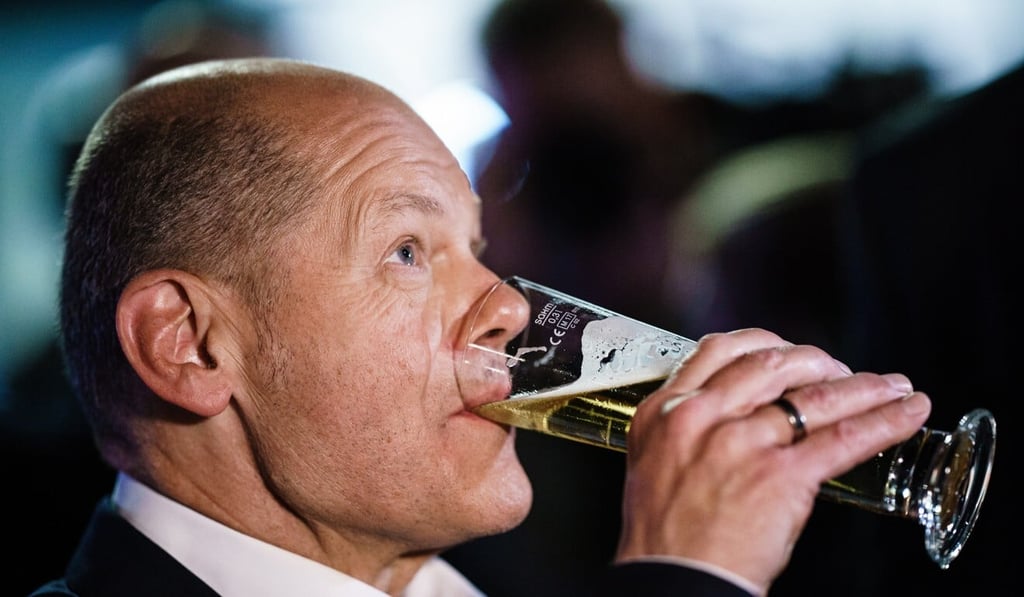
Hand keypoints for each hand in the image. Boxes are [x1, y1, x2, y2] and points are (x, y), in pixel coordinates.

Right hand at [614, 328, 930, 592]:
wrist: (674, 581)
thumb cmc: (664, 536)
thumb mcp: (656, 462)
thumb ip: (690, 429)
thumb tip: (739, 415)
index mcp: (665, 410)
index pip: (719, 351)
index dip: (764, 344)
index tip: (787, 352)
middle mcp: (701, 417)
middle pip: (771, 363)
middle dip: (816, 361)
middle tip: (838, 372)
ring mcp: (742, 444)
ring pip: (816, 396)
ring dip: (863, 387)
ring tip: (890, 386)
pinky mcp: (782, 477)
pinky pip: (843, 439)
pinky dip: (884, 422)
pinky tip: (906, 414)